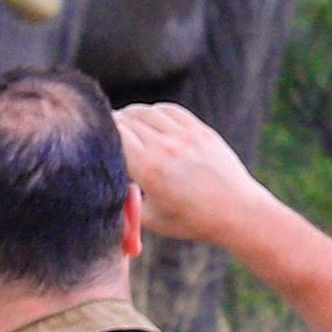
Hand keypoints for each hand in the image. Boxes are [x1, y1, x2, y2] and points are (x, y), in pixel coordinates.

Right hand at [116, 103, 278, 247]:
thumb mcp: (150, 220)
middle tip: (106, 132)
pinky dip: (154, 113)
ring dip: (131, 116)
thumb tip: (104, 187)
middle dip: (113, 125)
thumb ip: (125, 201)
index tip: (94, 140)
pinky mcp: (200, 130)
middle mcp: (165, 147)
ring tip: (125, 125)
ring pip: (146, 111)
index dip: (100, 133)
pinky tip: (149, 120)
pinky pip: (169, 111)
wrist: (237, 212)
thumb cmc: (192, 221)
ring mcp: (185, 135)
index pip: (113, 134)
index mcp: (148, 169)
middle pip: (126, 119)